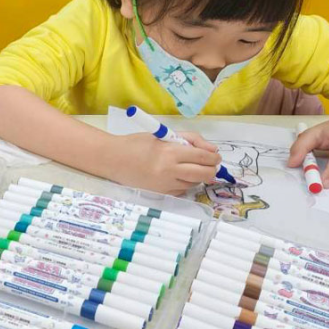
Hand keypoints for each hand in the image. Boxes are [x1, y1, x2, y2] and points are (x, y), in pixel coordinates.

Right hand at [106, 132, 222, 195]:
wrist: (113, 159)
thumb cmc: (137, 144)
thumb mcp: (163, 135)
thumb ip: (189, 139)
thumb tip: (211, 150)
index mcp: (170, 152)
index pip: (203, 157)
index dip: (214, 157)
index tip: (215, 156)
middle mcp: (170, 170)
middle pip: (204, 174)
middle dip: (212, 170)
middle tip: (211, 165)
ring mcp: (165, 184)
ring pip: (194, 183)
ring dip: (198, 176)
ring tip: (191, 168)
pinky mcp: (161, 193)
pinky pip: (182, 190)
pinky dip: (185, 183)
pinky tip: (178, 176)